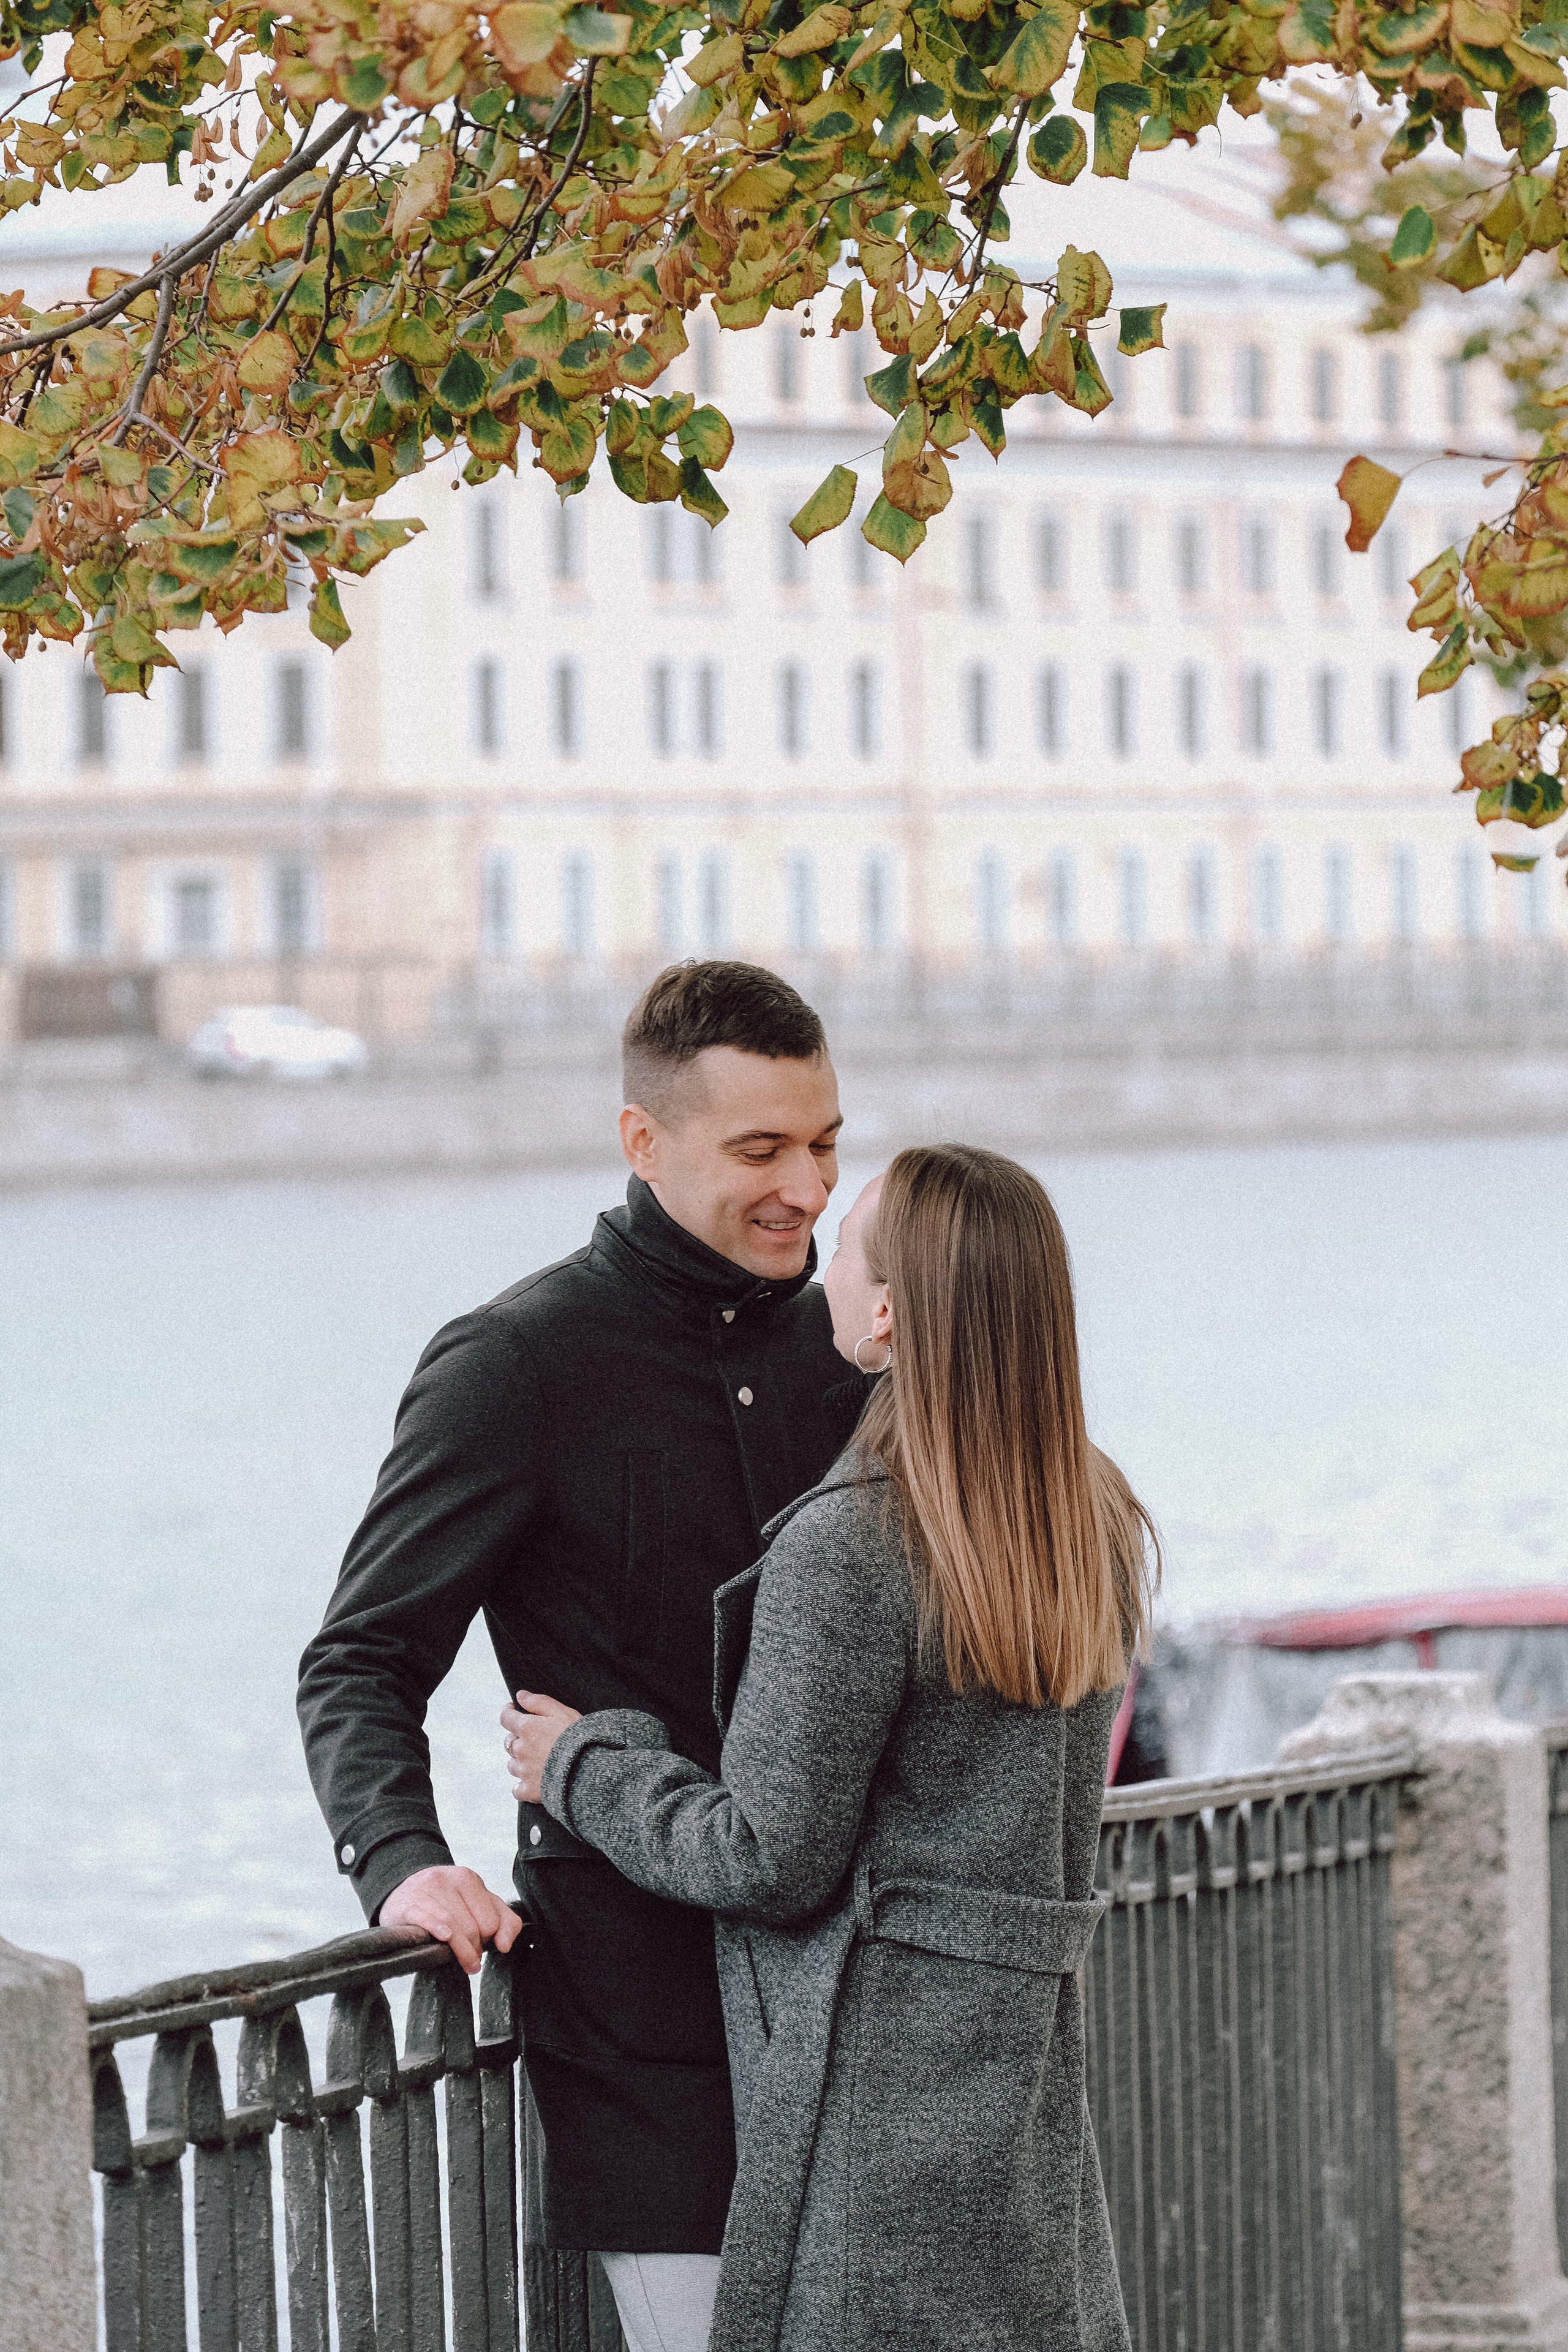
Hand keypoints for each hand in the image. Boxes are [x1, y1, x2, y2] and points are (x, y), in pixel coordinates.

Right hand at [378, 1864, 521, 1975]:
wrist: (403, 1890)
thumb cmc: (446, 1902)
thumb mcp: (478, 1904)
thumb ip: (503, 1921)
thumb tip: (505, 1945)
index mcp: (468, 1879)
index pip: (491, 1920)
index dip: (489, 1938)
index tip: (481, 1945)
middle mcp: (448, 1879)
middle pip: (473, 1927)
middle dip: (475, 1949)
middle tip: (471, 1959)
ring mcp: (427, 1890)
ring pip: (453, 1926)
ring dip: (462, 1951)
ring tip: (467, 1965)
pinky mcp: (408, 1905)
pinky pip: (427, 1918)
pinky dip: (438, 1929)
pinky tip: (444, 1939)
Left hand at [501, 1690, 582, 1804]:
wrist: (589, 1769)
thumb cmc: (579, 1738)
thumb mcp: (562, 1712)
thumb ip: (538, 1702)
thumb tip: (520, 1695)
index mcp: (527, 1728)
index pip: (506, 1717)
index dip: (508, 1712)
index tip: (512, 1710)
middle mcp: (521, 1749)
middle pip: (509, 1742)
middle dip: (518, 1738)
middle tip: (535, 1738)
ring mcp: (524, 1771)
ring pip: (512, 1765)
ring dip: (520, 1761)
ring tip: (538, 1760)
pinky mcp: (530, 1790)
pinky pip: (517, 1789)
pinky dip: (522, 1785)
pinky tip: (534, 1781)